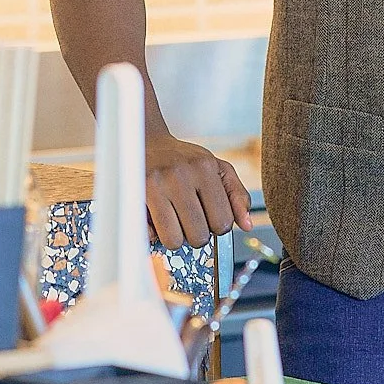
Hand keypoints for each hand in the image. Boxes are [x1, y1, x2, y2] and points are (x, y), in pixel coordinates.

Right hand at [146, 132, 253, 249]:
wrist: (148, 143)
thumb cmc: (185, 160)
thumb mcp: (218, 168)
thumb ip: (237, 195)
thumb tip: (247, 225)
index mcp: (205, 168)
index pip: (222, 223)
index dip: (218, 227)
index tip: (210, 218)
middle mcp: (180, 175)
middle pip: (199, 236)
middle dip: (197, 235)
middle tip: (191, 220)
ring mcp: (156, 185)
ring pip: (174, 240)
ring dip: (176, 237)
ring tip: (175, 220)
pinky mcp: (136, 194)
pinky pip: (149, 235)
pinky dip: (154, 234)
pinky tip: (156, 218)